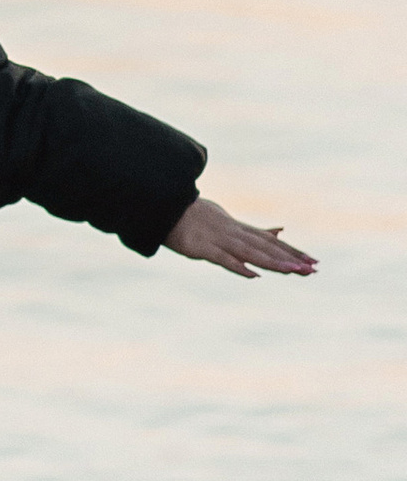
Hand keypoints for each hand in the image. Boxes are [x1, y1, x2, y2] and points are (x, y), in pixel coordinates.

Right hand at [161, 196, 315, 278]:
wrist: (168, 207)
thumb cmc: (200, 216)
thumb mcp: (233, 223)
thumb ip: (257, 231)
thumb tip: (281, 231)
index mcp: (242, 230)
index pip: (272, 243)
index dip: (293, 252)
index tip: (313, 262)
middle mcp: (235, 234)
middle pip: (267, 248)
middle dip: (290, 259)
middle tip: (312, 269)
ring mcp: (220, 240)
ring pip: (251, 252)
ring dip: (273, 261)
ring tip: (293, 270)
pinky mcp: (203, 248)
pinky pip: (224, 258)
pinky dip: (239, 266)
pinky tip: (254, 274)